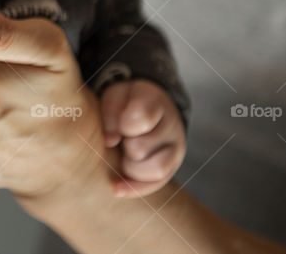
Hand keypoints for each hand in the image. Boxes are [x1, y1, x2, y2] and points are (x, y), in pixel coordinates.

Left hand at [99, 79, 185, 198]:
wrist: (144, 107)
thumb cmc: (124, 102)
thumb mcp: (114, 96)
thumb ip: (111, 113)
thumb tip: (110, 141)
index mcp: (155, 101)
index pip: (140, 117)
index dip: (121, 124)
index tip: (116, 123)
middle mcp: (171, 126)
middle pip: (140, 148)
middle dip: (123, 146)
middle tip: (120, 138)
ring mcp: (175, 149)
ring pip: (155, 170)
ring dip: (130, 166)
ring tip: (123, 155)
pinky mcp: (171, 168)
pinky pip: (157, 184)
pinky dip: (135, 188)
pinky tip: (117, 189)